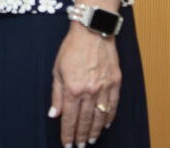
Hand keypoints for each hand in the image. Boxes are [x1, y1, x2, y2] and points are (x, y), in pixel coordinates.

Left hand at [50, 24, 121, 146]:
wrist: (92, 31)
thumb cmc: (71, 48)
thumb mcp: (57, 69)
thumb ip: (56, 94)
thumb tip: (54, 114)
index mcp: (72, 88)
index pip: (69, 118)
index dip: (67, 133)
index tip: (67, 144)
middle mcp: (89, 91)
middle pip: (85, 120)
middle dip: (81, 135)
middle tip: (79, 146)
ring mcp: (104, 88)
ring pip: (100, 117)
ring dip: (95, 131)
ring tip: (91, 140)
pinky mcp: (115, 84)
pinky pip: (113, 106)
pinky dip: (109, 118)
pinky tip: (105, 125)